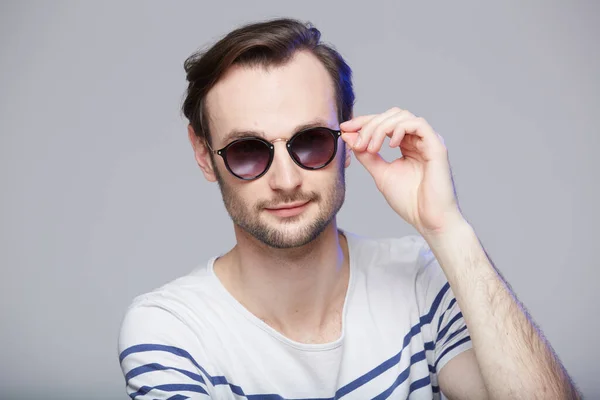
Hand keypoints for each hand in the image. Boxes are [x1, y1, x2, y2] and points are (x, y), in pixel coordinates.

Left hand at [340, 107, 464, 235]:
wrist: (428, 220)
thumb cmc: (409, 200)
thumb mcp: (380, 173)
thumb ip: (366, 155)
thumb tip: (349, 136)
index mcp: (407, 145)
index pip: (385, 123)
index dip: (363, 122)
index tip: (344, 128)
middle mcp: (419, 140)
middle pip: (392, 115)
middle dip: (369, 124)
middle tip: (357, 143)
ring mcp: (429, 142)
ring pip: (402, 116)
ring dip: (380, 128)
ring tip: (371, 148)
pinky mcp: (437, 146)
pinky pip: (418, 124)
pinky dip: (399, 129)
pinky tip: (389, 145)